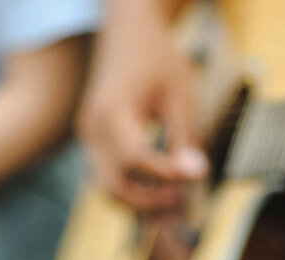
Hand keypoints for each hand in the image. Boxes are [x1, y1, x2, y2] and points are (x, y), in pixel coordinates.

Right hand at [76, 0, 208, 211]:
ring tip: (174, 195)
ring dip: (139, 200)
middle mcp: (92, 128)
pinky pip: (108, 175)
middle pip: (113, 187)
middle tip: (182, 197)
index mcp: (112, 111)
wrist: (127, 32)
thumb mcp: (179, 92)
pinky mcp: (93, 141)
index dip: (165, 174)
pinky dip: (132, 186)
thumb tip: (195, 174)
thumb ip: (184, 135)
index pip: (134, 158)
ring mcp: (88, 137)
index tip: (194, 174)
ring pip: (106, 188)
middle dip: (149, 202)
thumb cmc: (155, 55)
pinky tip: (160, 184)